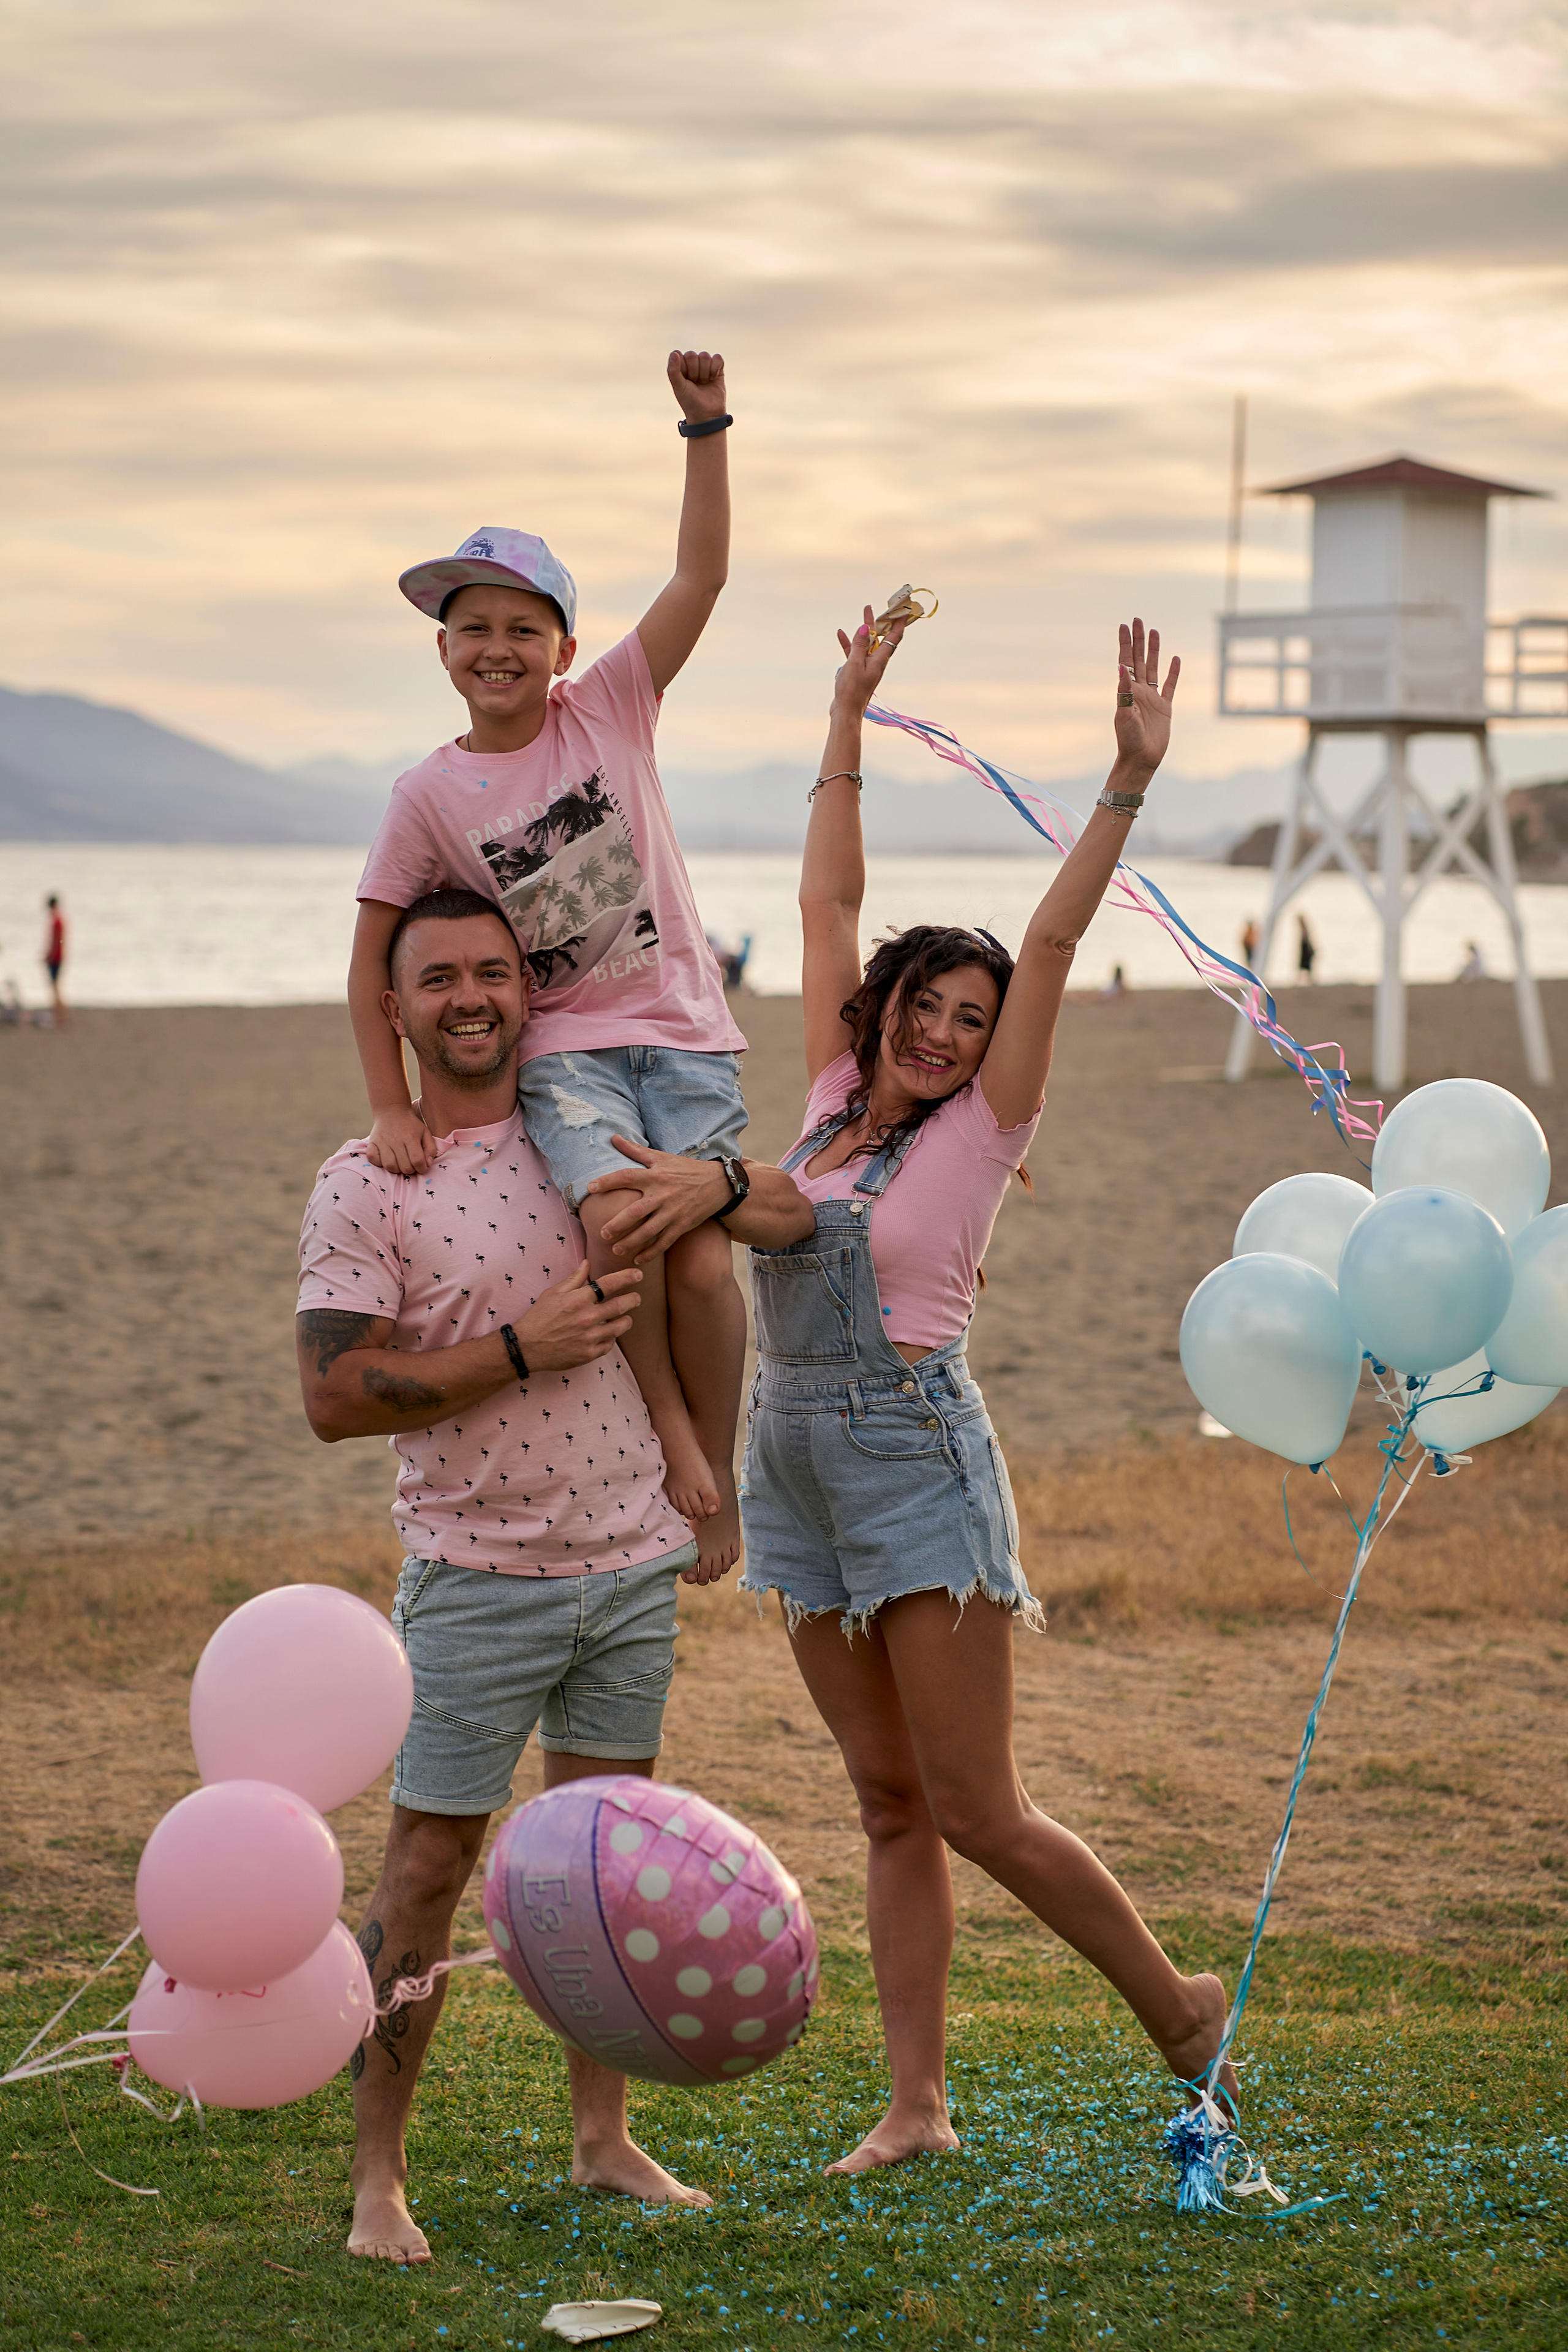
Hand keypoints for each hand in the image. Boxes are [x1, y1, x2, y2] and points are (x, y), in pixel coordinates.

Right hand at [365, 1102, 434, 1176]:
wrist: (392, 1111)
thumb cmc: (410, 1125)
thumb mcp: (425, 1132)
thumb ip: (430, 1149)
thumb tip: (427, 1164)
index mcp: (410, 1137)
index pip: (417, 1161)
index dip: (422, 1168)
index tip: (422, 1167)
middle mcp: (395, 1139)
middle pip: (404, 1166)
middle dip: (410, 1170)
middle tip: (411, 1164)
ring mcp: (382, 1141)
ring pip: (389, 1166)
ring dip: (396, 1169)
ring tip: (400, 1163)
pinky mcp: (372, 1142)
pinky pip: (373, 1159)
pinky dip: (380, 1163)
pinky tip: (387, 1159)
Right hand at [515, 1261, 641, 1370]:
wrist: (527, 1347)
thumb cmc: (539, 1317)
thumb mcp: (553, 1293)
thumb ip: (573, 1279)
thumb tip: (587, 1262)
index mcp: (578, 1299)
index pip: (610, 1284)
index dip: (627, 1277)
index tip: (638, 1274)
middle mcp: (587, 1317)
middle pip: (621, 1305)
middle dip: (634, 1299)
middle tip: (637, 1298)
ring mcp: (590, 1337)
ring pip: (621, 1326)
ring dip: (627, 1320)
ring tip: (626, 1317)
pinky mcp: (589, 1354)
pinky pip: (610, 1344)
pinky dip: (612, 1338)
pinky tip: (609, 1334)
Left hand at [582, 1137, 731, 1260]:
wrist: (718, 1184)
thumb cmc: (685, 1169)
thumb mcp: (662, 1157)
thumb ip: (635, 1150)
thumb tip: (613, 1137)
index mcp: (655, 1176)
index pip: (627, 1177)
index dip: (608, 1181)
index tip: (590, 1187)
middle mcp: (662, 1194)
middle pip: (636, 1211)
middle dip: (618, 1224)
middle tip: (602, 1233)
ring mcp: (673, 1212)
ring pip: (648, 1231)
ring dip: (631, 1242)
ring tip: (616, 1250)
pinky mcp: (682, 1225)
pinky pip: (664, 1242)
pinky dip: (651, 1253)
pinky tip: (638, 1260)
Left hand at [667, 348, 726, 424]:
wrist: (707, 414)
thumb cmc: (690, 401)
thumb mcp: (679, 387)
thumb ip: (673, 370)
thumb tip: (675, 352)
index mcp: (680, 366)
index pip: (680, 355)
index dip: (683, 369)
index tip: (685, 381)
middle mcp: (692, 363)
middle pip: (693, 355)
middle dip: (694, 371)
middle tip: (695, 383)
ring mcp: (705, 365)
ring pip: (705, 356)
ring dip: (705, 372)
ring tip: (704, 383)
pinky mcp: (718, 367)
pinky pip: (717, 358)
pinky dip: (715, 369)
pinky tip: (713, 378)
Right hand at [832, 607, 905, 713]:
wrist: (845, 712)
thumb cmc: (852, 691)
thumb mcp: (854, 664)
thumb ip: (859, 645)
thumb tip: (863, 628)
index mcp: (880, 660)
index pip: (894, 636)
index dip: (900, 622)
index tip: (905, 609)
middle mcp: (876, 662)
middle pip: (882, 636)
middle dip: (882, 619)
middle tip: (885, 604)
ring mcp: (866, 666)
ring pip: (868, 642)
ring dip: (865, 628)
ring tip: (864, 612)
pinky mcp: (856, 671)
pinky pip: (854, 653)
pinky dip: (849, 643)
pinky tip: (841, 634)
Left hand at [1113, 618, 1179, 780]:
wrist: (1141, 759)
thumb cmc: (1129, 740)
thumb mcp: (1124, 715)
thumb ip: (1124, 691)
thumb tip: (1120, 668)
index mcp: (1127, 691)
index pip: (1125, 661)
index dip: (1125, 643)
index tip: (1123, 625)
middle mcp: (1139, 691)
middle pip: (1139, 659)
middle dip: (1139, 640)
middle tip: (1137, 619)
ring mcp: (1152, 698)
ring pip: (1154, 668)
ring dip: (1154, 650)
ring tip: (1154, 632)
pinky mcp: (1165, 707)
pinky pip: (1170, 685)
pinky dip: (1173, 672)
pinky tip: (1175, 658)